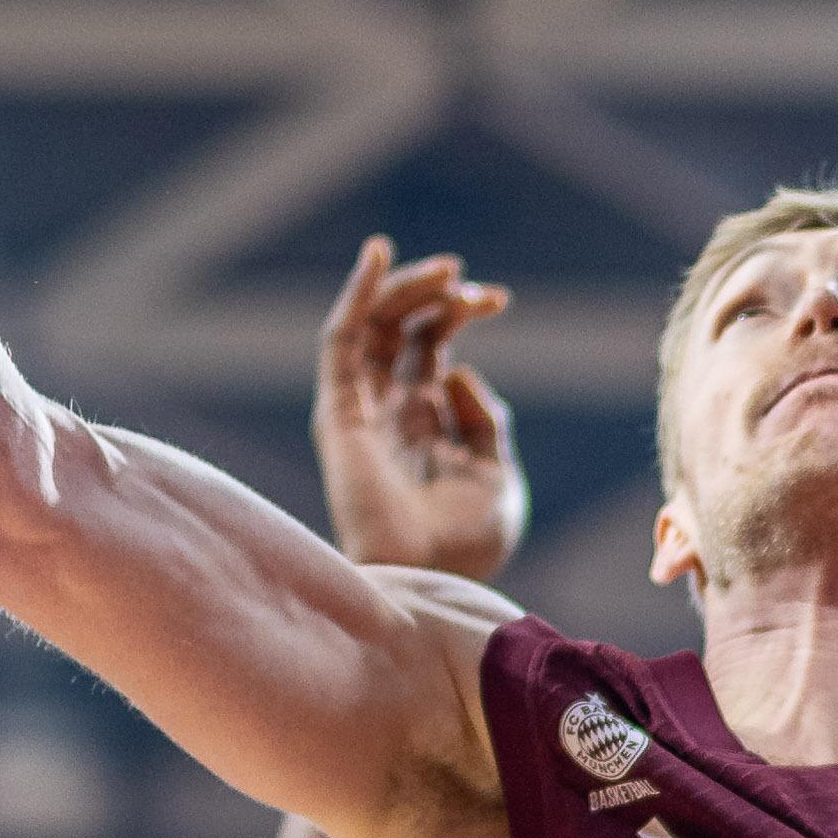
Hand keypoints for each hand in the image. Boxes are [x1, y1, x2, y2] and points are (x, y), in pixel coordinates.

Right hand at [312, 237, 525, 581]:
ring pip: (372, 327)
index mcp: (425, 425)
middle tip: (472, 287)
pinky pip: (340, 344)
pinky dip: (357, 297)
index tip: (498, 298)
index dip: (458, 313)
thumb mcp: (496, 475)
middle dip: (437, 297)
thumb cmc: (468, 544)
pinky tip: (379, 258)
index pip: (430, 348)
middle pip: (400, 331)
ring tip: (446, 270)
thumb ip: (485, 421)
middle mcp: (390, 412)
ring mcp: (363, 411)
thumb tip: (457, 370)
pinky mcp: (340, 414)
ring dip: (405, 288)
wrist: (434, 579)